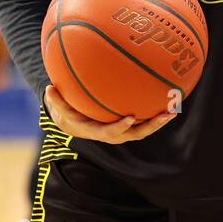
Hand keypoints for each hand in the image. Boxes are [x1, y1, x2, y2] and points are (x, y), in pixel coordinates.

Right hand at [43, 85, 175, 143]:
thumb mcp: (58, 108)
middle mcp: (115, 134)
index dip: (121, 127)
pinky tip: (167, 98)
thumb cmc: (67, 113)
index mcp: (98, 131)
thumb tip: (49, 88)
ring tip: (173, 108)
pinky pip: (144, 118)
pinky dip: (155, 112)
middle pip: (136, 133)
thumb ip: (55, 100)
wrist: (75, 123)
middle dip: (151, 126)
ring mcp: (124, 130)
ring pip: (144, 128)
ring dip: (159, 120)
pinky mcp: (129, 123)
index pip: (111, 132)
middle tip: (164, 115)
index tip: (130, 118)